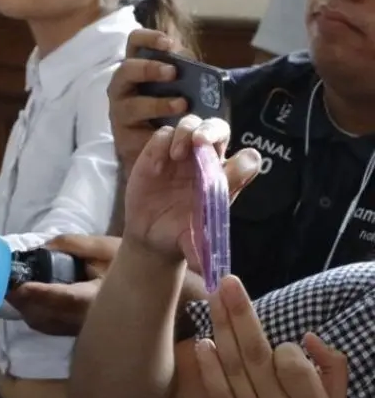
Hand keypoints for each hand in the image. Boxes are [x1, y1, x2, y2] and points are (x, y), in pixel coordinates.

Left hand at [4, 234, 117, 336]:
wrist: (145, 288)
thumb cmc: (127, 264)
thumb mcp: (107, 248)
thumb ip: (74, 245)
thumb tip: (42, 247)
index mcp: (99, 298)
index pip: (66, 298)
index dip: (41, 293)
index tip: (20, 286)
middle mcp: (87, 320)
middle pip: (45, 314)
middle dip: (21, 299)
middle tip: (2, 280)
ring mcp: (79, 329)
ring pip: (41, 323)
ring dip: (22, 306)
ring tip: (7, 286)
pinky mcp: (73, 332)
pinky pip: (45, 325)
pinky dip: (30, 311)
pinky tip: (21, 296)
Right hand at [107, 29, 191, 174]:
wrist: (162, 144)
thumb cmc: (171, 107)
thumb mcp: (180, 84)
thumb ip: (184, 71)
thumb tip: (195, 66)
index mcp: (137, 65)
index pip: (134, 42)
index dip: (148, 39)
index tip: (168, 44)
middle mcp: (123, 85)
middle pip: (126, 69)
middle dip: (150, 69)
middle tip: (173, 73)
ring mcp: (119, 109)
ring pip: (130, 103)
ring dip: (157, 103)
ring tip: (181, 105)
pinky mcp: (122, 133)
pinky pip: (136, 128)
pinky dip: (156, 127)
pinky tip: (173, 127)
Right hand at [122, 115, 261, 265]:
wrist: (151, 236)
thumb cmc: (179, 235)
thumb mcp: (193, 245)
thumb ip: (203, 252)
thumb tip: (217, 273)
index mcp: (225, 180)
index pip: (246, 161)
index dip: (242, 162)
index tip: (228, 175)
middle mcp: (206, 162)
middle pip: (219, 129)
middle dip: (212, 131)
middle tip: (199, 144)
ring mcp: (181, 155)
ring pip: (191, 124)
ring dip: (186, 133)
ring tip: (177, 155)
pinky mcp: (157, 153)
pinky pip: (162, 136)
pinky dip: (161, 145)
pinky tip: (156, 167)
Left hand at [194, 276, 347, 397]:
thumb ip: (333, 369)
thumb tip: (309, 336)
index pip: (294, 368)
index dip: (285, 350)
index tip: (278, 340)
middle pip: (257, 360)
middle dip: (242, 317)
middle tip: (228, 283)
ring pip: (235, 374)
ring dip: (222, 333)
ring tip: (211, 299)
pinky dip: (209, 372)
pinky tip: (203, 344)